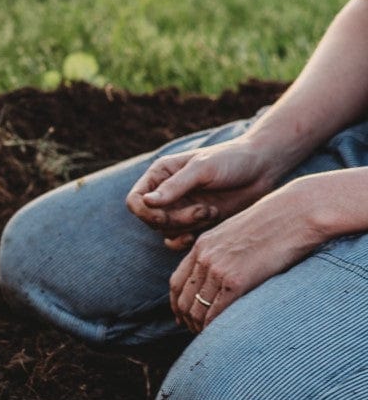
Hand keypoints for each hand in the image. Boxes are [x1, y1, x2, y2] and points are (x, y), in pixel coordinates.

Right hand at [127, 138, 279, 247]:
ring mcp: (179, 209)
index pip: (135, 201)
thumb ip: (174, 186)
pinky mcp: (193, 223)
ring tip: (211, 211)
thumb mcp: (202, 168)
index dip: (145, 212)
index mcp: (161, 174)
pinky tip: (204, 228)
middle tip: (202, 211)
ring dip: (187, 226)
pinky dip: (187, 240)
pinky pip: (177, 240)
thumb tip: (146, 202)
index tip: (164, 215)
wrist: (263, 168)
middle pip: (150, 220)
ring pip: (166, 231)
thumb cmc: (232, 160)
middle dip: (175, 220)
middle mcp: (165, 193)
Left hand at [169, 188, 320, 332]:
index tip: (181, 316)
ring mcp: (219, 269)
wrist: (296, 213)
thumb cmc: (275, 222)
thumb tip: (220, 273)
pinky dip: (215, 326)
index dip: (177, 303)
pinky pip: (217, 312)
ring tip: (208, 336)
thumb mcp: (236, 232)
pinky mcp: (237, 280)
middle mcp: (205, 258)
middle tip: (195, 331)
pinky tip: (220, 333)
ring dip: (200, 326)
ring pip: (198, 309)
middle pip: (184, 299)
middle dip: (187, 319)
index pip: (177, 282)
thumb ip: (221, 251)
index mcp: (202, 245)